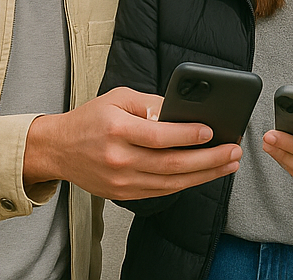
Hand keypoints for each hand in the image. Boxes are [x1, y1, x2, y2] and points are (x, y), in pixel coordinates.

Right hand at [23, 87, 240, 199]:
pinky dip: (185, 184)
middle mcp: (119, 159)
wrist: (58, 149)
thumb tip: (183, 110)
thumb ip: (152, 103)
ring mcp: (121, 181)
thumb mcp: (119, 97)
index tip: (211, 132)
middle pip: (171, 164)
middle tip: (233, 152)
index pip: (159, 136)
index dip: (187, 135)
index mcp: (117, 130)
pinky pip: (161, 191)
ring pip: (170, 183)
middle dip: (208, 160)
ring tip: (228, 164)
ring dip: (204, 175)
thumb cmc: (90, 118)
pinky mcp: (123, 194)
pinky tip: (204, 175)